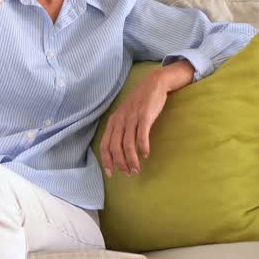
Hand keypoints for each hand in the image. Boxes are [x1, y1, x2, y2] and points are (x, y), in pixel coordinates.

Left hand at [99, 61, 194, 176]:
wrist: (153, 84)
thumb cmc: (140, 103)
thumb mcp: (125, 116)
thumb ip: (120, 131)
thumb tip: (119, 152)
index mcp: (113, 122)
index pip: (105, 145)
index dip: (106, 161)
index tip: (111, 174)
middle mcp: (120, 120)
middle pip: (115, 148)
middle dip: (120, 164)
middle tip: (128, 173)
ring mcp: (131, 118)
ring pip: (127, 144)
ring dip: (131, 160)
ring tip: (136, 169)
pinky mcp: (144, 116)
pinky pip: (141, 135)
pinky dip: (142, 147)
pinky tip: (145, 155)